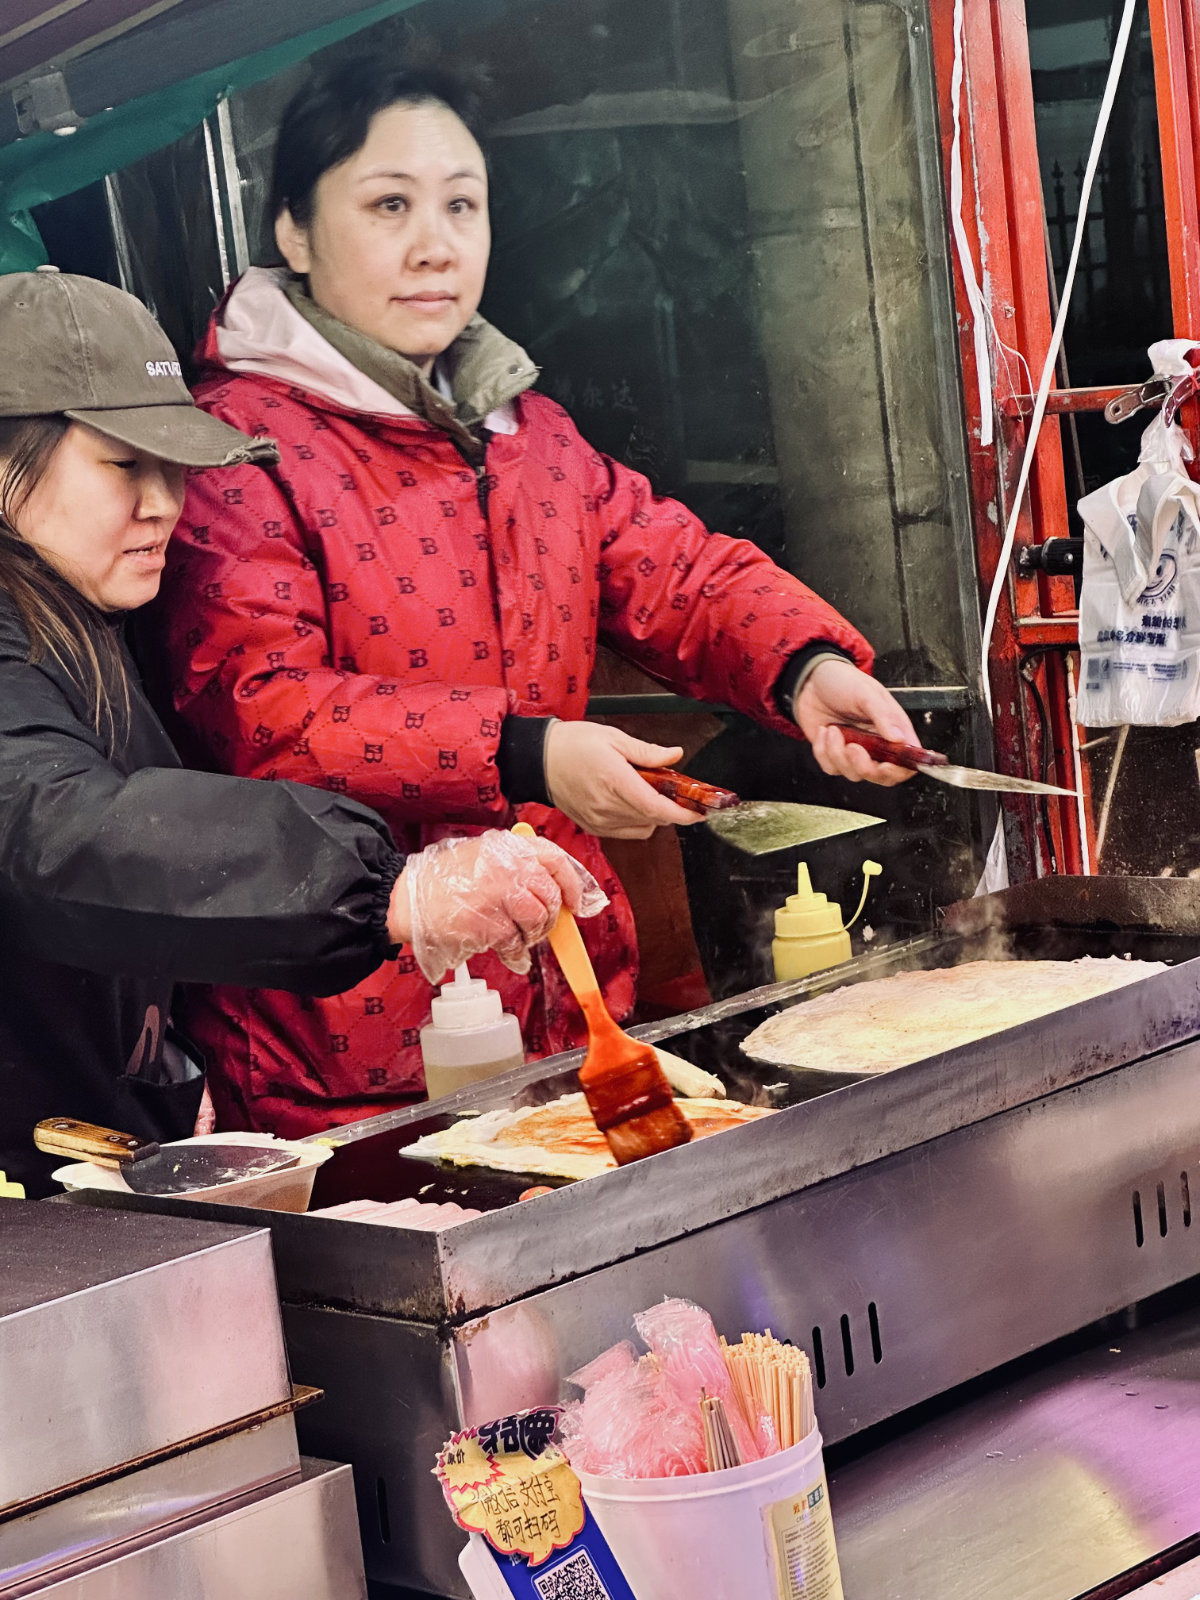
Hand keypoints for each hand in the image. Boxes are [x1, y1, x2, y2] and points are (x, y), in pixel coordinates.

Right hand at [387, 829, 607, 982]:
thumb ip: (514, 865)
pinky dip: (515, 954)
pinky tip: (507, 953)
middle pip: (550, 896)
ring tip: (515, 937)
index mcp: (508, 848)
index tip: (575, 902)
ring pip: (537, 921)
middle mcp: (509, 867)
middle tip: (537, 927)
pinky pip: (515, 943)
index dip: (572, 883)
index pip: (555, 860)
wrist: (407, 899)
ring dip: (531, 936)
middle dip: (549, 918)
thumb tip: (549, 890)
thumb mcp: (481, 855)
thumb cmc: (442, 880)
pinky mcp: (489, 924)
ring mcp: (499, 895)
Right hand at [543, 721, 704, 838]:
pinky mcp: (593, 827)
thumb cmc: (572, 745)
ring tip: (649, 792)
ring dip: (654, 815)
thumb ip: (647, 752)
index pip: (657, 808)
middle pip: (653, 819)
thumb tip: (674, 755)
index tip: (699, 811)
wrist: (539, 760)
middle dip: (672, 809)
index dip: (682, 814)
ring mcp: (599, 820)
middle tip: (677, 791)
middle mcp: (607, 806)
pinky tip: (632, 802)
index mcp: (614, 781)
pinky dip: (637, 821)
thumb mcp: (613, 738)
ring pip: (642, 828)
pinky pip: (626, 831)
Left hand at [794, 658, 917, 785]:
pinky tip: (824, 731)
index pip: (907, 762)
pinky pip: (831, 767)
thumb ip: (884, 715)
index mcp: (894, 730)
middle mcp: (878, 745)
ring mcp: (855, 752)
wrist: (811, 679)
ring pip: (853, 774)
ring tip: (833, 729)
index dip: (899, 769)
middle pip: (882, 776)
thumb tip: (899, 738)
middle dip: (865, 767)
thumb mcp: (866, 693)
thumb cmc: (844, 681)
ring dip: (838, 754)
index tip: (886, 764)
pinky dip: (823, 752)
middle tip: (852, 747)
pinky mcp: (834, 754)